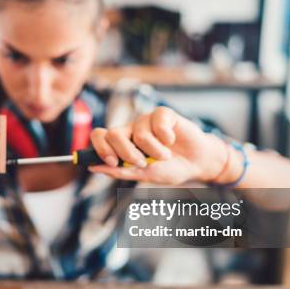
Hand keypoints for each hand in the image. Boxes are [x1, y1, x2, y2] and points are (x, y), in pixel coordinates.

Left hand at [89, 107, 228, 184]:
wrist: (196, 163)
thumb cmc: (169, 168)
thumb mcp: (143, 175)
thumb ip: (119, 171)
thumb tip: (93, 166)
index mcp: (122, 144)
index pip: (99, 136)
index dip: (101, 148)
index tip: (113, 161)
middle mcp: (131, 130)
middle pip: (113, 133)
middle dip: (127, 153)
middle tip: (143, 163)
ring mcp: (146, 120)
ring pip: (138, 133)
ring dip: (154, 151)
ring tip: (165, 155)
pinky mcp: (163, 114)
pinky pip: (157, 123)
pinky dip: (166, 138)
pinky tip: (172, 140)